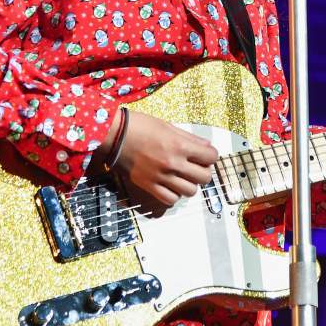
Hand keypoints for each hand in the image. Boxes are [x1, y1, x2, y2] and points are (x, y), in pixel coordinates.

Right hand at [96, 110, 219, 206]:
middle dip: (203, 171)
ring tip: (183, 176)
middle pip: (204, 177)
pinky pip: (170, 199)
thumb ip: (190, 138)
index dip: (211, 155)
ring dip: (190, 184)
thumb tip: (207, 146)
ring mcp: (161, 177)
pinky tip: (171, 185)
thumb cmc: (141, 126)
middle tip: (195, 166)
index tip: (205, 154)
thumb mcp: (169, 126)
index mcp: (180, 146)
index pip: (211, 157)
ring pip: (190, 192)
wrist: (114, 135)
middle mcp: (173, 164)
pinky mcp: (149, 186)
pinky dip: (174, 195)